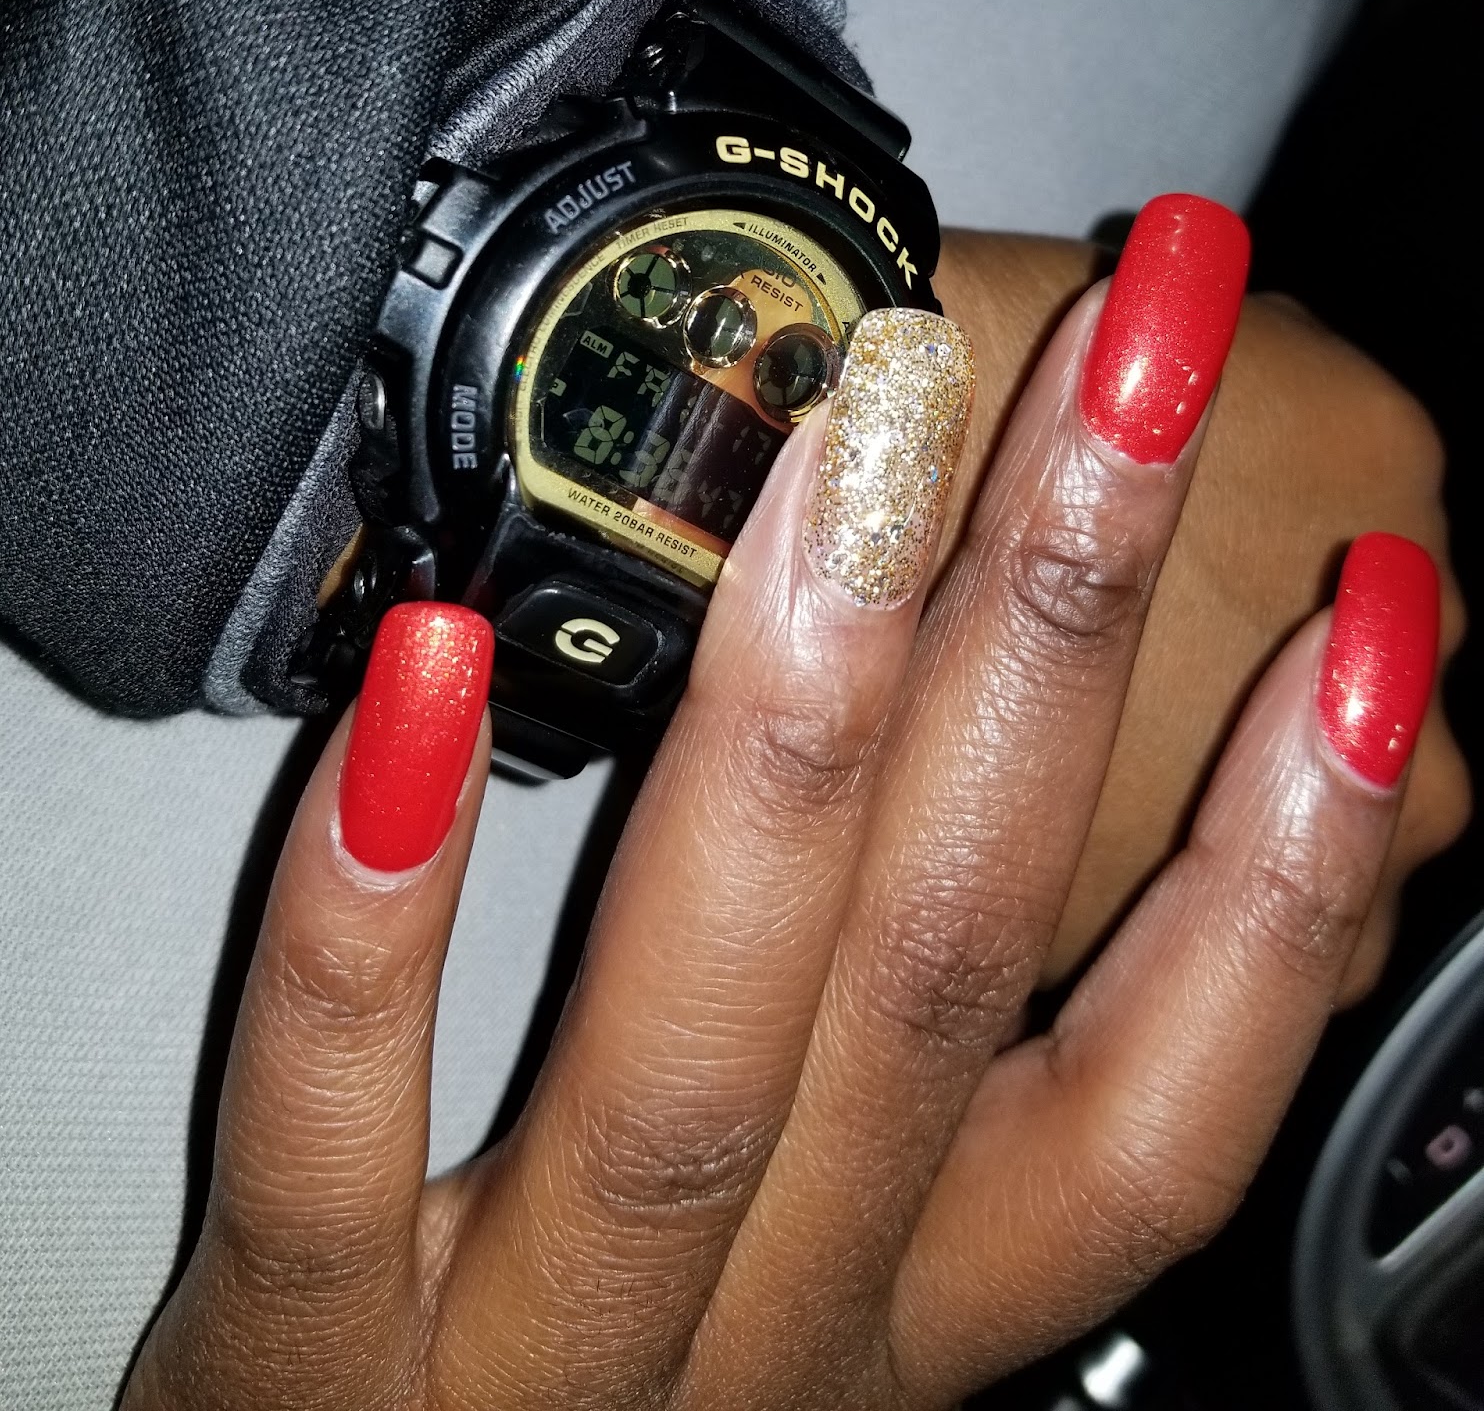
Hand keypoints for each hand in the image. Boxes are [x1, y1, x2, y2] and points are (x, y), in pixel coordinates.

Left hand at [127, 197, 1449, 1409]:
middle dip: (1063, 636)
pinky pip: (337, 1131)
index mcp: (913, 1295)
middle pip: (952, 982)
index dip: (1291, 864)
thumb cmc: (615, 1375)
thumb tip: (1021, 724)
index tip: (1365, 612)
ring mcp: (535, 1359)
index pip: (1159, 1105)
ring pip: (698, 1051)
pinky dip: (384, 908)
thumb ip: (905, 1031)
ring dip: (798, 726)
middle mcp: (772, 1334)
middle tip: (1138, 357)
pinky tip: (428, 663)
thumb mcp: (822, 1238)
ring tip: (854, 452)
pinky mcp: (300, 1359)